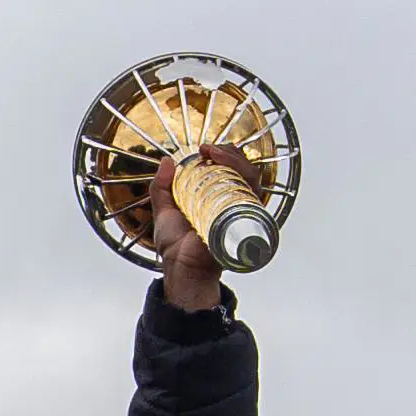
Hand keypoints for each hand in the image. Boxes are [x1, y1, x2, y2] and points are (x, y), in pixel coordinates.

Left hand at [149, 145, 268, 311]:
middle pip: (244, 169)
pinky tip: (229, 173)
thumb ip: (162, 186)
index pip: (230, 169)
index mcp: (217, 198)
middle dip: (230, 153)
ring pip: (251, 178)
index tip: (203, 148)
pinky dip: (245, 181)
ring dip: (236, 161)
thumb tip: (166, 161)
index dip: (221, 153)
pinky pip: (253, 198)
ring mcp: (240, 212)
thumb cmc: (177, 246)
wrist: (180, 267)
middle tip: (209, 149)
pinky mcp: (243, 221)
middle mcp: (232, 202)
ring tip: (216, 155)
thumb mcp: (164, 209)